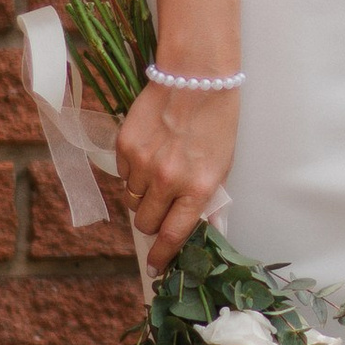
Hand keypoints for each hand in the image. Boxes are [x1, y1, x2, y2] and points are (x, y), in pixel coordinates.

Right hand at [111, 77, 237, 275]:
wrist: (196, 76)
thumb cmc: (216, 120)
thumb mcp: (222, 164)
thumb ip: (207, 199)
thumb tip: (202, 229)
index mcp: (198, 188)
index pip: (172, 235)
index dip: (162, 256)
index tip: (155, 267)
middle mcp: (168, 180)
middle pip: (144, 222)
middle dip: (150, 220)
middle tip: (160, 205)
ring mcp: (143, 164)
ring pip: (131, 199)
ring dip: (142, 193)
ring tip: (158, 167)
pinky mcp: (124, 146)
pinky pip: (122, 173)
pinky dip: (132, 169)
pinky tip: (150, 148)